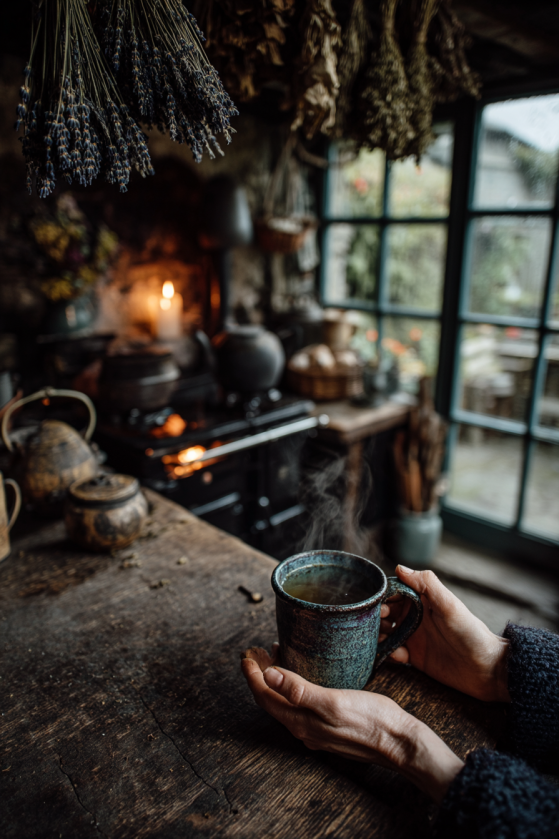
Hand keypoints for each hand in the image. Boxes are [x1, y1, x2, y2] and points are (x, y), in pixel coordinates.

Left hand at [241, 646, 463, 802]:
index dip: (252, 675)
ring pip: (285, 703)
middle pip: (271, 700)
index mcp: (300, 721)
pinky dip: (292, 688)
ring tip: (273, 658)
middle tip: (254, 652)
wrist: (399, 743)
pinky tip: (302, 677)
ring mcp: (316, 729)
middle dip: (259, 676)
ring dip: (274, 681)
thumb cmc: (370, 720)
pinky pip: (300, 706)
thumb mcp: (333, 702)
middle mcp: (304, 728)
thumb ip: (299, 690)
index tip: (246, 653)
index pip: (264, 696)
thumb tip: (268, 676)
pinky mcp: (329, 726)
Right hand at [383, 567, 509, 702]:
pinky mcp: (414, 657)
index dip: (382, 595)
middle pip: (386, 612)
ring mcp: (414, 637)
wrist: (487, 669)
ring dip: (378, 635)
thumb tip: (400, 568)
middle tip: (377, 623)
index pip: (395, 591)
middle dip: (376, 616)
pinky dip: (389, 653)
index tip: (376, 603)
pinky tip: (399, 655)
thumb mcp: (450, 605)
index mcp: (423, 601)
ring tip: (381, 640)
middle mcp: (415, 617)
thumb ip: (427, 584)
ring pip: (386, 632)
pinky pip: (393, 653)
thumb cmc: (471, 632)